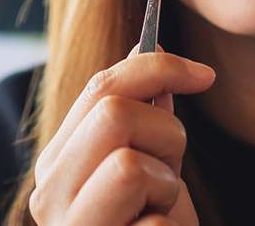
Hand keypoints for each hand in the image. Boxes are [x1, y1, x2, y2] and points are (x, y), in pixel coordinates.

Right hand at [29, 51, 215, 224]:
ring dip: (167, 188)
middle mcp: (50, 195)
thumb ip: (143, 117)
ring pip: (132, 165)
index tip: (204, 74)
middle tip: (169, 173)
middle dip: (164, 134)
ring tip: (159, 214)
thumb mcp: (149, 171)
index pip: (100, 87)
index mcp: (57, 164)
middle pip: (114, 114)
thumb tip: (153, 46)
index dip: (158, 67)